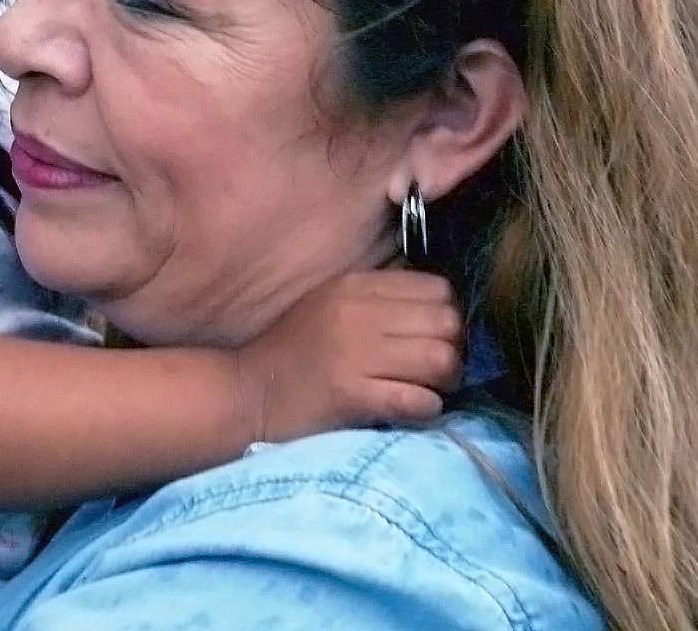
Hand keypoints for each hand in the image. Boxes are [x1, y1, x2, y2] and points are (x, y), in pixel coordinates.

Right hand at [235, 270, 461, 442]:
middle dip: (453, 350)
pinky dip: (425, 409)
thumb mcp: (332, 308)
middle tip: (435, 373)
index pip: (439, 289)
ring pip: (442, 359)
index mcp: (355, 286)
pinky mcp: (351, 395)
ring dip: (444, 383)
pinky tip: (411, 411)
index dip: (445, 317)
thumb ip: (380, 302)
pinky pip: (418, 400)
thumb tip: (444, 311)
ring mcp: (354, 354)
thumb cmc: (292, 356)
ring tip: (426, 392)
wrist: (244, 396)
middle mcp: (357, 313)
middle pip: (449, 322)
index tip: (431, 340)